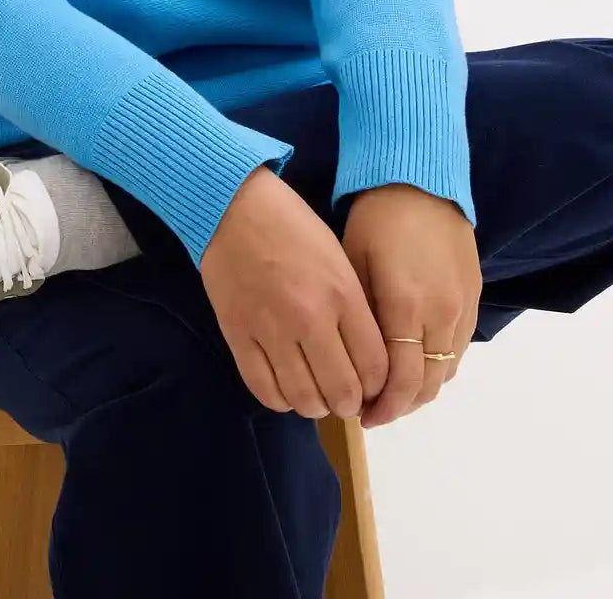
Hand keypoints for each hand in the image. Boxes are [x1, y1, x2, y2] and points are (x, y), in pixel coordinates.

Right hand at [199, 167, 389, 418]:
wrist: (234, 207)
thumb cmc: (293, 226)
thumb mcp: (338, 259)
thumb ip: (354, 309)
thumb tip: (365, 358)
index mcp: (342, 295)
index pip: (374, 367)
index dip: (378, 387)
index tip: (372, 386)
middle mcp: (310, 319)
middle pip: (342, 392)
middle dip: (350, 403)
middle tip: (345, 397)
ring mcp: (271, 330)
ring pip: (304, 399)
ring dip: (316, 405)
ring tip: (316, 394)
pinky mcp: (238, 336)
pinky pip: (264, 390)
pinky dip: (280, 400)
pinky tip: (286, 389)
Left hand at [340, 183, 481, 427]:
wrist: (420, 182)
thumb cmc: (376, 220)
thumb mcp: (354, 266)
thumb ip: (360, 319)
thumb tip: (354, 364)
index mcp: (407, 308)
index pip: (400, 381)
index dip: (382, 406)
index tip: (361, 414)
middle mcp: (442, 315)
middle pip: (427, 384)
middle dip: (400, 406)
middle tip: (373, 411)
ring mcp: (463, 308)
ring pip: (446, 371)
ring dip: (421, 390)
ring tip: (392, 392)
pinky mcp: (474, 298)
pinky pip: (459, 350)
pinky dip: (438, 367)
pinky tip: (416, 365)